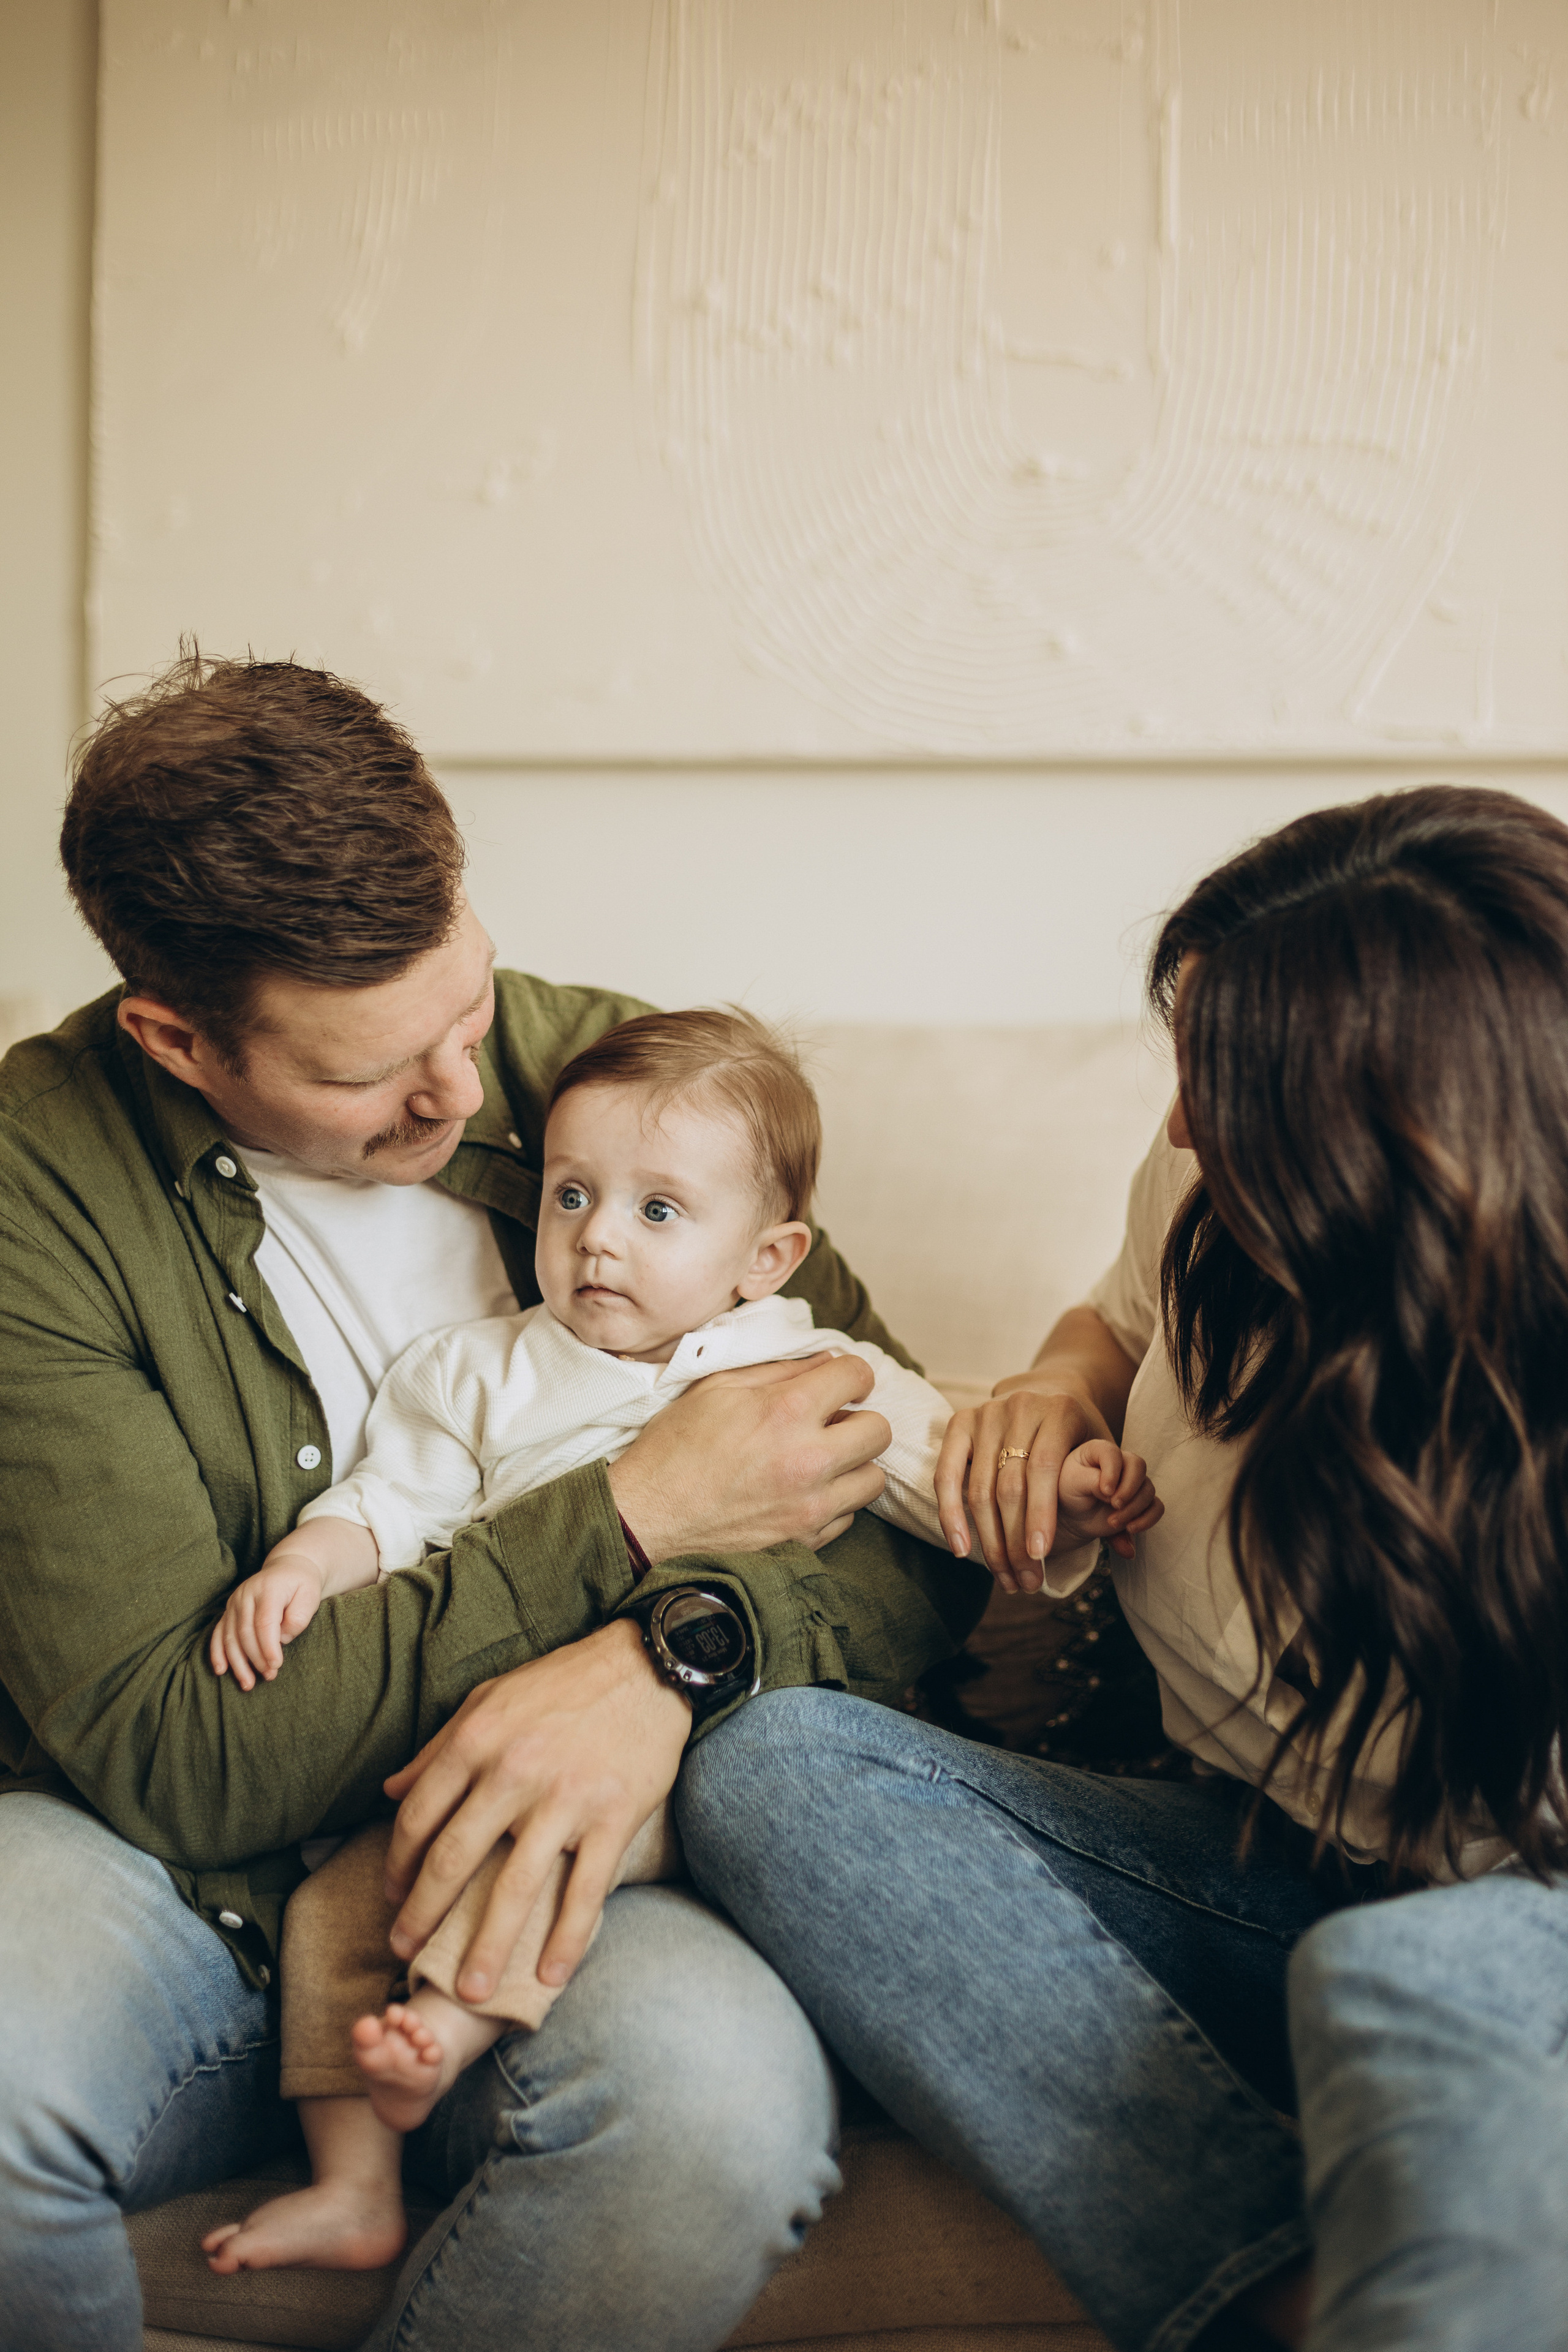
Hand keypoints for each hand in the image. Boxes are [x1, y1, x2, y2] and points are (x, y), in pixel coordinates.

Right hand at [208, 1555, 327, 1688]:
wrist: (288, 1568)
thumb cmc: (302, 1585)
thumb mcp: (310, 1596)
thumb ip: (298, 1617)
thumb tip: (281, 1639)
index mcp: (268, 1588)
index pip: (264, 1623)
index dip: (268, 1647)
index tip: (276, 1666)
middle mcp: (246, 1594)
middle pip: (246, 1633)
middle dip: (256, 1658)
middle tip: (269, 1676)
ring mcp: (234, 1602)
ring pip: (230, 1637)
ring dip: (237, 1663)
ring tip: (248, 1684)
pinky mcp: (229, 1610)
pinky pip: (218, 1633)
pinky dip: (218, 1653)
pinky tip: (220, 1670)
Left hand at [380, 1618, 690, 2000]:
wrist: (645, 1666)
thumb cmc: (561, 1683)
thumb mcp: (489, 1698)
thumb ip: (439, 1747)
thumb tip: (390, 1790)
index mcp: (477, 1740)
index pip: (420, 1816)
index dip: (398, 1863)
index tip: (390, 1895)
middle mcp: (513, 1772)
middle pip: (454, 1860)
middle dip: (422, 1915)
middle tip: (404, 1953)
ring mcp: (565, 1799)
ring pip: (514, 1889)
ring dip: (487, 1948)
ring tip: (470, 1991)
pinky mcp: (613, 1817)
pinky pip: (583, 1891)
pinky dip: (566, 1940)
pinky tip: (551, 1976)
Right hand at [607, 1352, 890, 1560]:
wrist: (646, 1518)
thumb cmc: (674, 1448)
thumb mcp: (717, 1389)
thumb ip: (778, 1371)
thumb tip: (827, 1362)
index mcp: (786, 1411)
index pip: (856, 1376)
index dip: (852, 1375)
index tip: (843, 1383)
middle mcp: (808, 1459)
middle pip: (879, 1430)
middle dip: (860, 1420)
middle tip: (834, 1423)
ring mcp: (810, 1505)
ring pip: (873, 1478)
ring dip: (853, 1465)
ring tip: (823, 1461)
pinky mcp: (805, 1540)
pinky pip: (848, 1516)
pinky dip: (834, 1502)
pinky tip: (803, 1492)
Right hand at [935, 1386, 1111, 1594]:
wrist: (1044, 1390)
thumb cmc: (1077, 1433)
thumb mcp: (1103, 1451)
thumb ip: (1116, 1499)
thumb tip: (1128, 1549)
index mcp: (1060, 1410)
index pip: (1045, 1467)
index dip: (1040, 1513)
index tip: (1040, 1555)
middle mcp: (1020, 1406)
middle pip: (1011, 1484)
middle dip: (1016, 1540)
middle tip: (1026, 1581)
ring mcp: (987, 1413)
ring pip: (980, 1487)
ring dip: (988, 1540)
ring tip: (1002, 1576)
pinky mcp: (960, 1421)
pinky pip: (946, 1474)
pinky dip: (951, 1514)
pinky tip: (962, 1548)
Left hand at [1057, 1438, 1162, 1550]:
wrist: (1072, 1514)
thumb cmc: (1068, 1492)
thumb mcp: (1072, 1483)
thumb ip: (1091, 1481)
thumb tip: (1112, 1492)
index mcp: (1100, 1451)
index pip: (1114, 1453)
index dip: (1113, 1472)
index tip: (1104, 1491)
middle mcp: (1121, 1462)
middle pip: (1139, 1466)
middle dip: (1129, 1489)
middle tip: (1114, 1505)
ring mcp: (1133, 1482)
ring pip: (1148, 1489)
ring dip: (1133, 1509)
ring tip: (1112, 1522)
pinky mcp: (1140, 1501)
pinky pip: (1157, 1507)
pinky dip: (1148, 1519)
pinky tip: (1130, 1529)